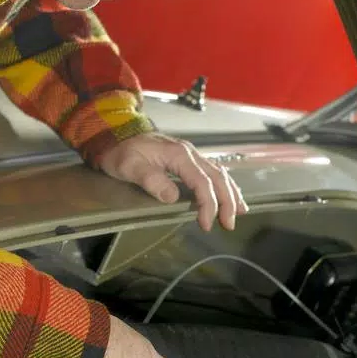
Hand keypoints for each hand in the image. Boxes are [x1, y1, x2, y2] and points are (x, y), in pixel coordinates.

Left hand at [96, 132, 247, 231]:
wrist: (116, 132)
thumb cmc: (121, 151)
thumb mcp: (130, 166)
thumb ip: (151, 180)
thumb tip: (173, 197)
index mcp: (179, 155)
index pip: (201, 182)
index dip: (208, 205)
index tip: (207, 224)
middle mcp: (190, 153)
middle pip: (217, 178)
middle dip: (227, 202)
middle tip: (229, 224)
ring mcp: (191, 154)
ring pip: (219, 173)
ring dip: (231, 193)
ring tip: (240, 212)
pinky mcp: (188, 159)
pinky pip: (213, 171)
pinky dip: (225, 185)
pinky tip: (230, 195)